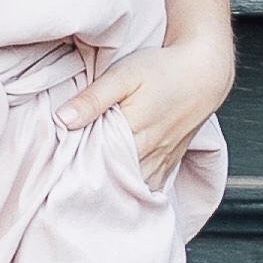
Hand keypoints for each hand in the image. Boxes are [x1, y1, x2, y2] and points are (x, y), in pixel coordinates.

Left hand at [57, 34, 231, 195]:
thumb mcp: (124, 75)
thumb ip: (93, 98)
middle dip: (91, 186)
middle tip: (67, 187)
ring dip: (112, 190)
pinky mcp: (168, 164)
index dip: (76, 172)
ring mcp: (160, 162)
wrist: (204, 73)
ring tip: (90, 192)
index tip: (58, 174)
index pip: (98, 166)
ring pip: (132, 189)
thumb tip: (63, 119)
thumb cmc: (164, 70)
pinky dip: (132, 191)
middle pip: (113, 182)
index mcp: (133, 133)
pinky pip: (148, 188)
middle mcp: (148, 154)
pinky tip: (118, 190)